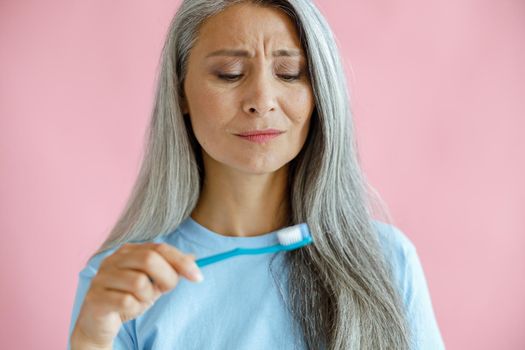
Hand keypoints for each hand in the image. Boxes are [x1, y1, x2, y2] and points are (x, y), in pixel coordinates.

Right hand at [70, 242, 202, 347]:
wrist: (99, 323)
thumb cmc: (128, 298)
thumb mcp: (153, 282)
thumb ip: (170, 269)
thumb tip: (193, 258)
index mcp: (128, 251)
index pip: (160, 248)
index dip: (181, 262)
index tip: (198, 277)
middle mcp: (113, 259)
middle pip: (149, 260)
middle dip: (167, 278)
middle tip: (166, 290)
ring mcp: (102, 277)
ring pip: (139, 283)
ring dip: (148, 297)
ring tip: (141, 301)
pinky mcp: (95, 297)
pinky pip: (127, 302)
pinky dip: (135, 308)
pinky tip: (129, 310)